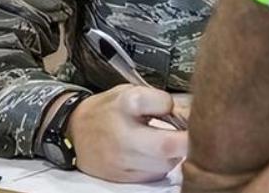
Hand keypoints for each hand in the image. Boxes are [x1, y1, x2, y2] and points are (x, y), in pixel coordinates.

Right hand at [67, 85, 188, 182]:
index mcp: (125, 104)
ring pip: (165, 163)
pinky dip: (161, 165)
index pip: (164, 103)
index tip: (175, 108)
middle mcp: (122, 134)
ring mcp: (121, 159)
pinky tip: (155, 154)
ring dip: (175, 154)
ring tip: (169, 142)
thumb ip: (160, 100)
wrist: (75, 131)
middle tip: (193, 134)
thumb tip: (191, 113)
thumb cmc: (109, 109)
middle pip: (167, 145)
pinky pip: (154, 175)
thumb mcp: (131, 91)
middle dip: (187, 140)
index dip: (177, 106)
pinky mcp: (122, 177)